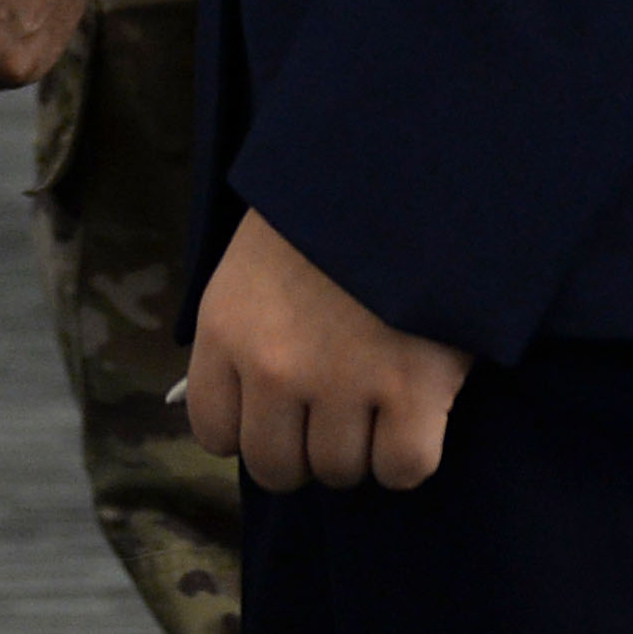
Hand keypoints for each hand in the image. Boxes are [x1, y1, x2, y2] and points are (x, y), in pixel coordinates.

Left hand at [183, 211, 470, 491]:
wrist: (409, 162)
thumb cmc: (329, 208)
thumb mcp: (253, 261)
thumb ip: (242, 335)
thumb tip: (246, 409)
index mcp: (225, 330)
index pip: (215, 432)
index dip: (251, 428)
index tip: (280, 412)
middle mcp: (273, 368)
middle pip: (276, 466)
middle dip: (305, 448)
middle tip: (335, 411)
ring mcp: (342, 384)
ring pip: (341, 471)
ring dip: (362, 447)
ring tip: (381, 398)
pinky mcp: (413, 391)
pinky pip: (403, 469)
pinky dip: (411, 452)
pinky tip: (418, 411)